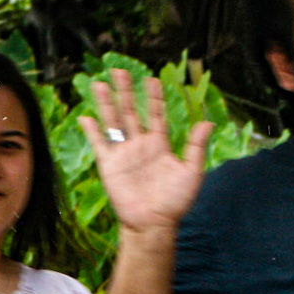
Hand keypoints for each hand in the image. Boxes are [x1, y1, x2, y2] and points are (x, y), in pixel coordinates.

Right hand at [77, 69, 214, 233]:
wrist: (154, 223)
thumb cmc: (175, 201)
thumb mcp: (192, 171)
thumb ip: (197, 146)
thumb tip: (208, 121)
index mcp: (159, 144)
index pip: (155, 114)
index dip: (153, 97)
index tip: (150, 79)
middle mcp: (139, 144)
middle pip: (130, 111)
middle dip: (125, 91)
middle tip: (119, 71)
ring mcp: (123, 153)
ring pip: (113, 122)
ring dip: (106, 103)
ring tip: (99, 83)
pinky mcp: (109, 165)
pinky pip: (99, 144)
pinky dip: (92, 131)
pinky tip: (86, 117)